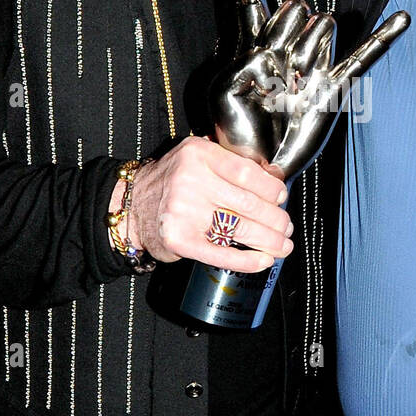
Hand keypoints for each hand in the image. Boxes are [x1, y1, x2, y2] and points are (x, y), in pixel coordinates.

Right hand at [109, 136, 292, 272]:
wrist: (130, 206)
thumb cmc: (171, 182)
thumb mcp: (195, 159)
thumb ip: (227, 164)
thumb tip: (273, 182)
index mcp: (199, 154)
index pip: (247, 172)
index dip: (271, 189)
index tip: (281, 198)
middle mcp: (190, 180)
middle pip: (248, 203)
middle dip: (275, 219)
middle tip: (285, 226)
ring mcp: (184, 211)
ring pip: (240, 228)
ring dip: (269, 240)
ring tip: (282, 245)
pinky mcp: (180, 239)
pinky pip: (221, 253)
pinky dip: (246, 260)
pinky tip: (263, 261)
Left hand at [211, 0, 409, 179]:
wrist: (258, 164)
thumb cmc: (235, 128)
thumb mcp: (225, 92)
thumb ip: (248, 62)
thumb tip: (277, 47)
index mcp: (252, 45)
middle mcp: (284, 46)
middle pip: (294, 10)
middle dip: (286, 33)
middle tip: (272, 70)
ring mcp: (312, 63)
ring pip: (321, 30)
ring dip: (309, 53)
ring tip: (293, 85)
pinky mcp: (333, 85)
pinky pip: (362, 58)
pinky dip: (382, 38)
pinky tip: (403, 17)